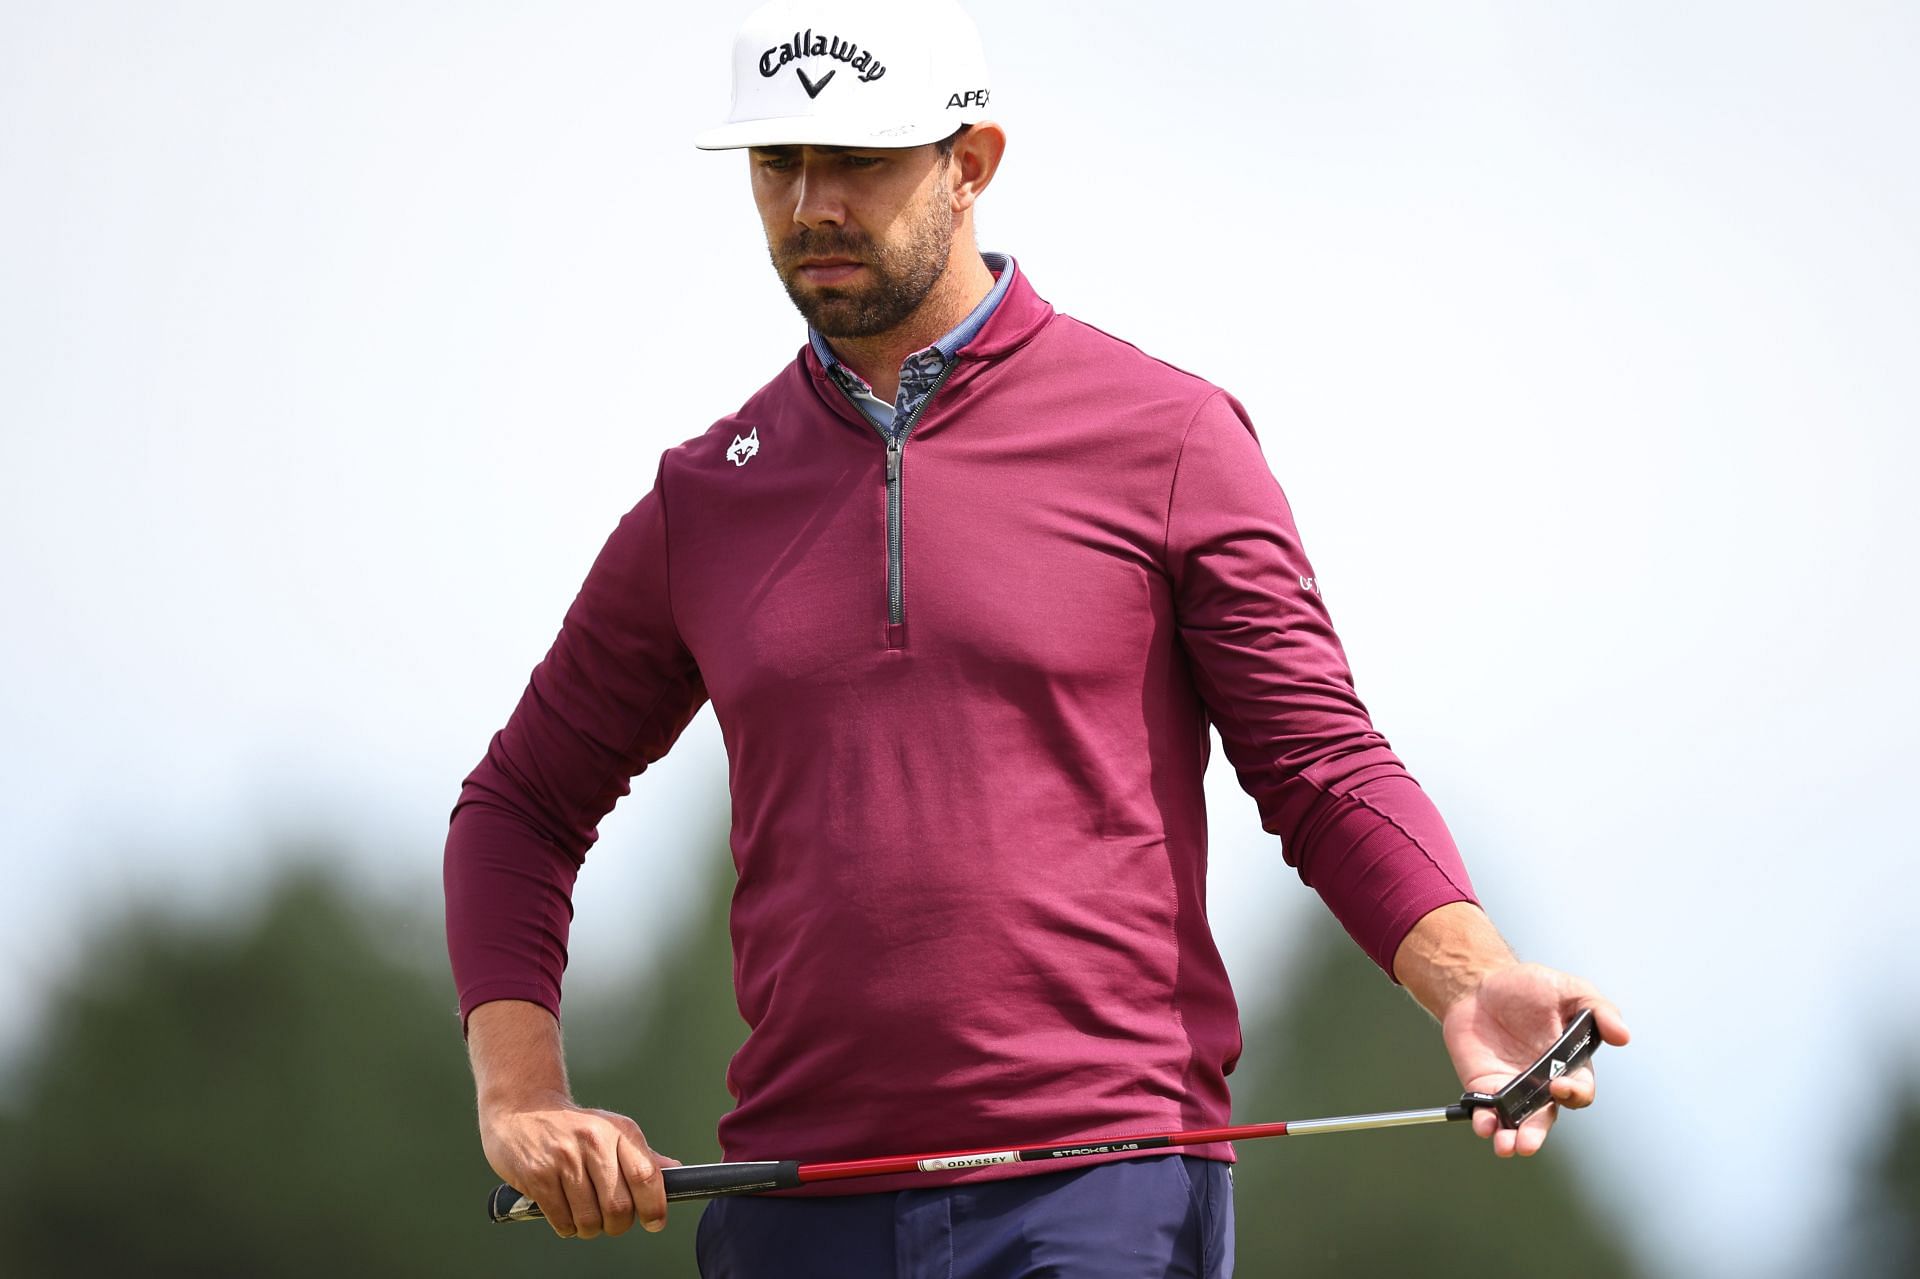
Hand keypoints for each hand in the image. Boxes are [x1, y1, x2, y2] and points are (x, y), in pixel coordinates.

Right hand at [479, 1091, 680, 1238]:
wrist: (522, 1110)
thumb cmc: (572, 1126)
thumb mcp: (611, 1129)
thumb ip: (641, 1155)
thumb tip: (674, 1173)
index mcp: (618, 1131)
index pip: (646, 1175)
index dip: (654, 1206)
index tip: (655, 1221)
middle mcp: (593, 1143)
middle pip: (618, 1206)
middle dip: (618, 1224)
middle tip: (614, 1221)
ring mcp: (564, 1159)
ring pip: (589, 1219)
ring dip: (591, 1228)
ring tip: (587, 1215)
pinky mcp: (538, 1176)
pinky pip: (562, 1221)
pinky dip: (568, 1227)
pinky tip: (567, 1212)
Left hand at [1440, 962, 1630, 1157]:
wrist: (1479, 983)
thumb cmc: (1528, 987)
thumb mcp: (1567, 989)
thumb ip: (1598, 1008)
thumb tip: (1624, 1035)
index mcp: (1569, 1065)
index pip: (1579, 1091)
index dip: (1573, 1093)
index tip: (1558, 1085)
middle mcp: (1543, 1084)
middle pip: (1545, 1119)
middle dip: (1536, 1134)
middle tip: (1527, 1142)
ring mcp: (1512, 1088)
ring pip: (1516, 1124)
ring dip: (1510, 1139)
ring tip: (1505, 1146)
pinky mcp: (1484, 1087)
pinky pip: (1487, 1112)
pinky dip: (1485, 1122)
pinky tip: (1483, 1123)